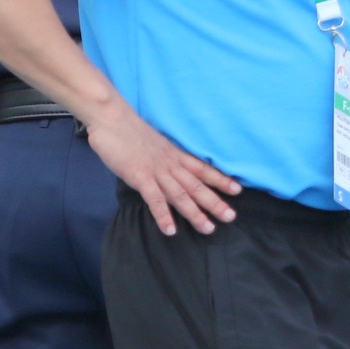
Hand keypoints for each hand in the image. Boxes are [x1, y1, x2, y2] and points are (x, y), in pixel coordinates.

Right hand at [84, 103, 240, 236]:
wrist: (112, 118)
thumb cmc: (129, 131)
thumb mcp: (154, 145)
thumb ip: (163, 159)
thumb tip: (168, 172)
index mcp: (174, 155)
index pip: (202, 168)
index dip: (220, 179)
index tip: (237, 189)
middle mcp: (170, 164)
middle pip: (196, 185)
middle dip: (215, 202)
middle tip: (231, 217)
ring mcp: (156, 170)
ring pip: (180, 194)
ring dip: (195, 213)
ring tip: (208, 228)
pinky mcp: (140, 176)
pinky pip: (154, 198)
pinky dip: (163, 215)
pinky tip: (170, 230)